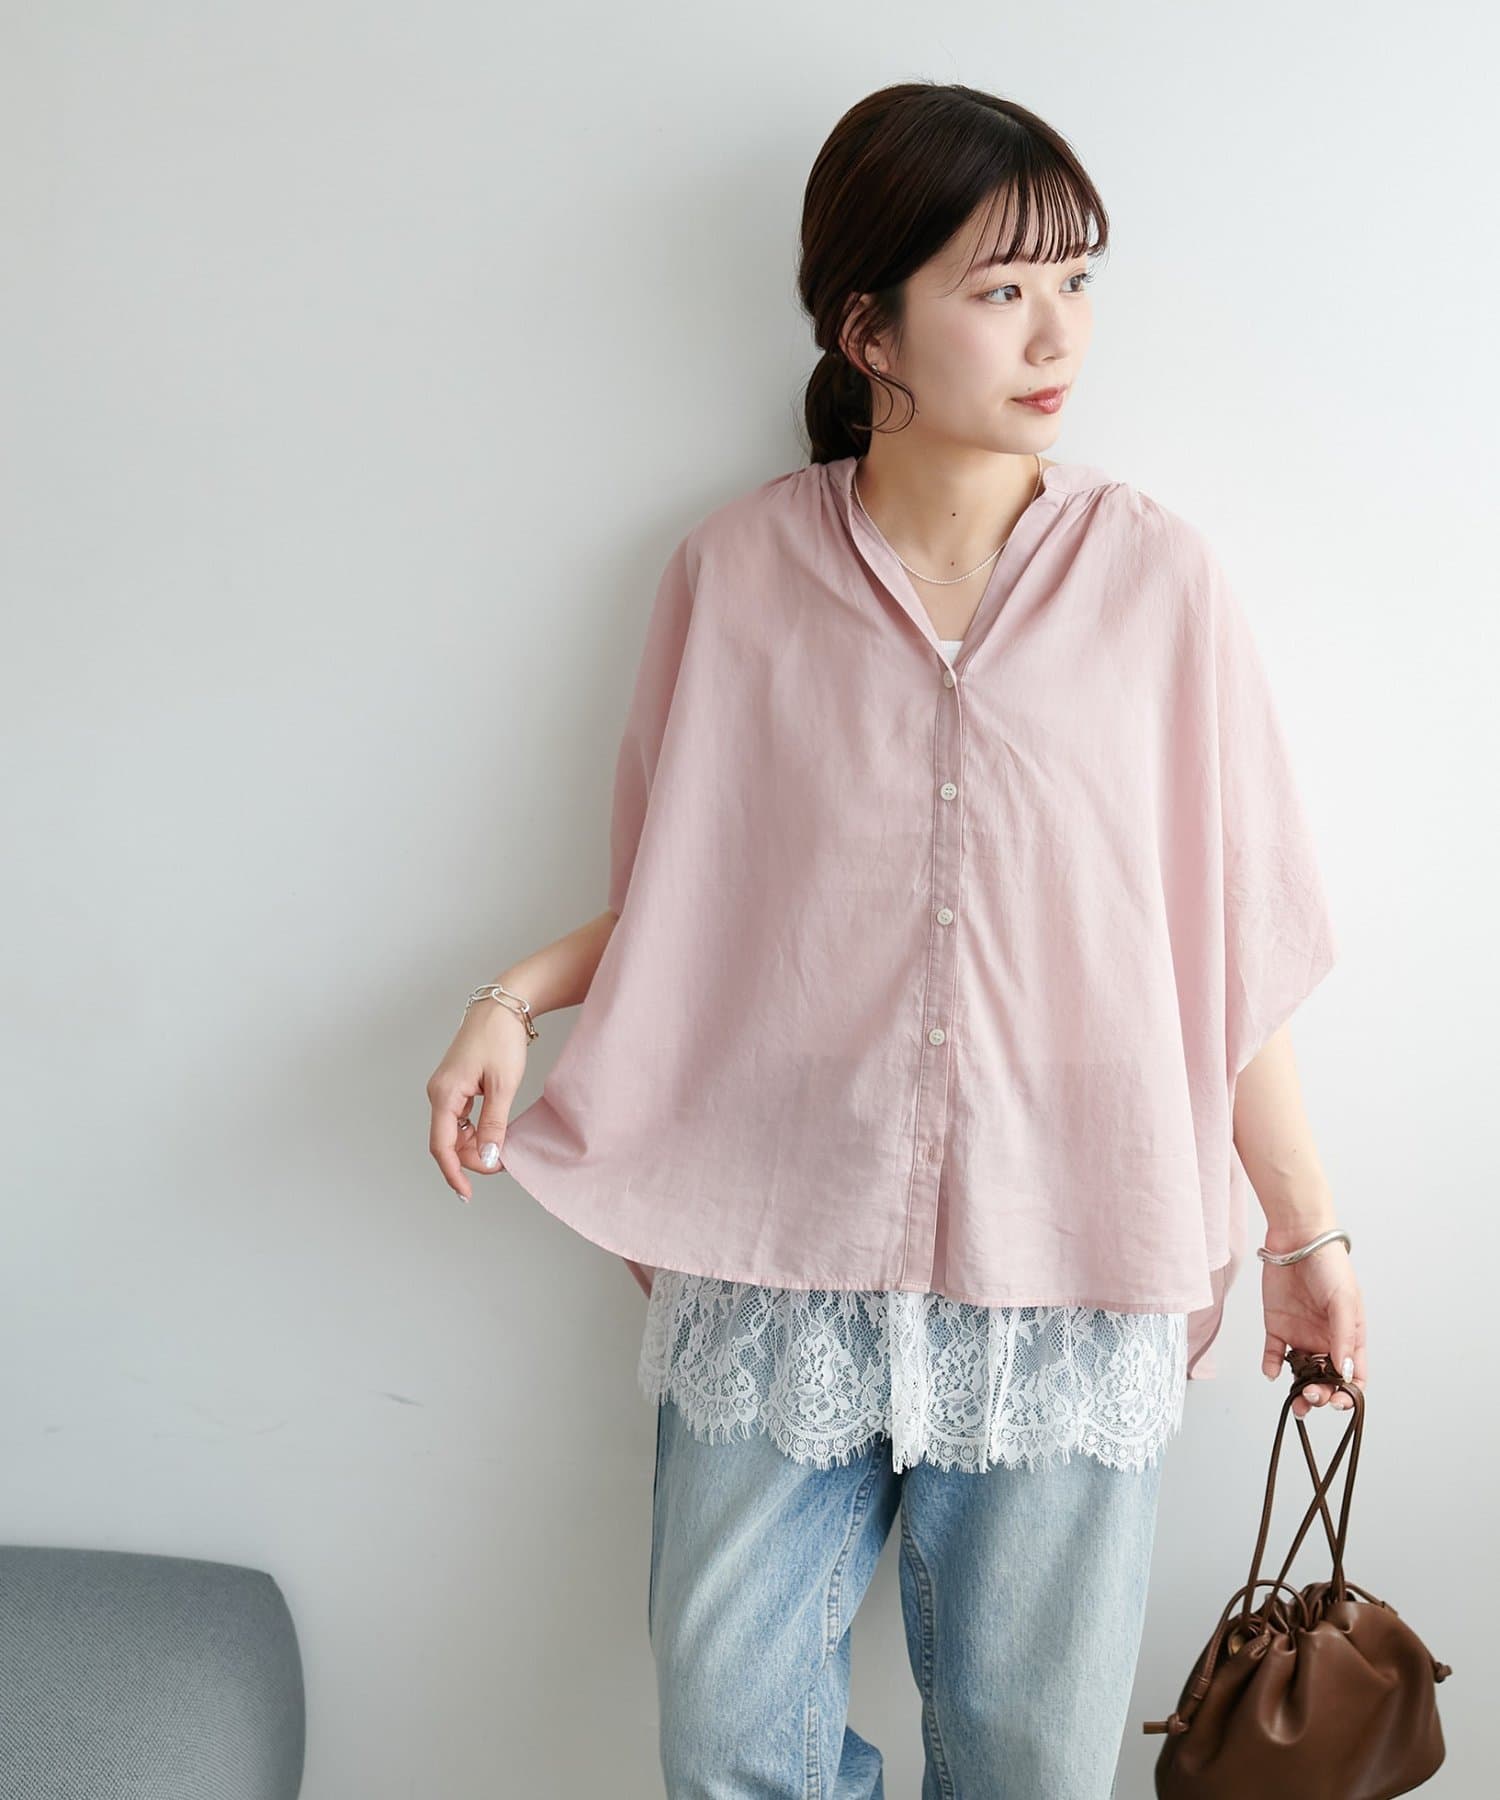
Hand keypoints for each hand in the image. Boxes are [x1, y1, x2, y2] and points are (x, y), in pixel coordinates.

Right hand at [425, 1002, 531, 1201]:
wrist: (501, 1006)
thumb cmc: (501, 1039)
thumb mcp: (503, 1085)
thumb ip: (493, 1124)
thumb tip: (487, 1157)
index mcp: (444, 1095)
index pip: (442, 1146)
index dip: (454, 1173)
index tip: (467, 1193)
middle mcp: (439, 1094)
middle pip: (448, 1142)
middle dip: (472, 1159)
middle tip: (504, 1163)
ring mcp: (445, 1090)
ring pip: (454, 1133)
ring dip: (475, 1146)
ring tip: (503, 1149)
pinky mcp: (456, 1086)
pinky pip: (460, 1119)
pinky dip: (475, 1131)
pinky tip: (494, 1134)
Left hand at [1260, 1236, 1366, 1418]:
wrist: (1297, 1239)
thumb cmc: (1329, 1266)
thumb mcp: (1343, 1301)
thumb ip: (1343, 1337)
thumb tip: (1346, 1373)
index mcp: (1349, 1337)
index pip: (1354, 1375)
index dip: (1349, 1394)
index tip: (1338, 1401)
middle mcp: (1326, 1340)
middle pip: (1326, 1380)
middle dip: (1322, 1394)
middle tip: (1313, 1395)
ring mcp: (1301, 1335)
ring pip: (1301, 1373)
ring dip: (1299, 1389)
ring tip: (1296, 1399)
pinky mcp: (1277, 1327)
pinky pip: (1274, 1354)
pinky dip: (1272, 1366)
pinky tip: (1272, 1372)